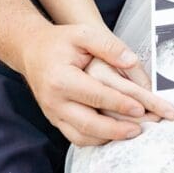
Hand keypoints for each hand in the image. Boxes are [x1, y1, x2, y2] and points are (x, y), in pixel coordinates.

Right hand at [18, 24, 170, 145]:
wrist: (32, 51)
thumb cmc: (59, 42)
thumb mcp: (83, 34)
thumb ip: (108, 46)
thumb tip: (130, 60)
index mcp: (61, 79)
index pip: (95, 96)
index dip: (119, 103)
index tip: (141, 108)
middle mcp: (54, 101)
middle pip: (88, 123)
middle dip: (116, 129)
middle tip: (140, 129)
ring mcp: (53, 113)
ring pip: (81, 136)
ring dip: (108, 138)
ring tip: (131, 133)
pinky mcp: (55, 120)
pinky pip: (76, 137)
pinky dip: (96, 139)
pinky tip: (114, 134)